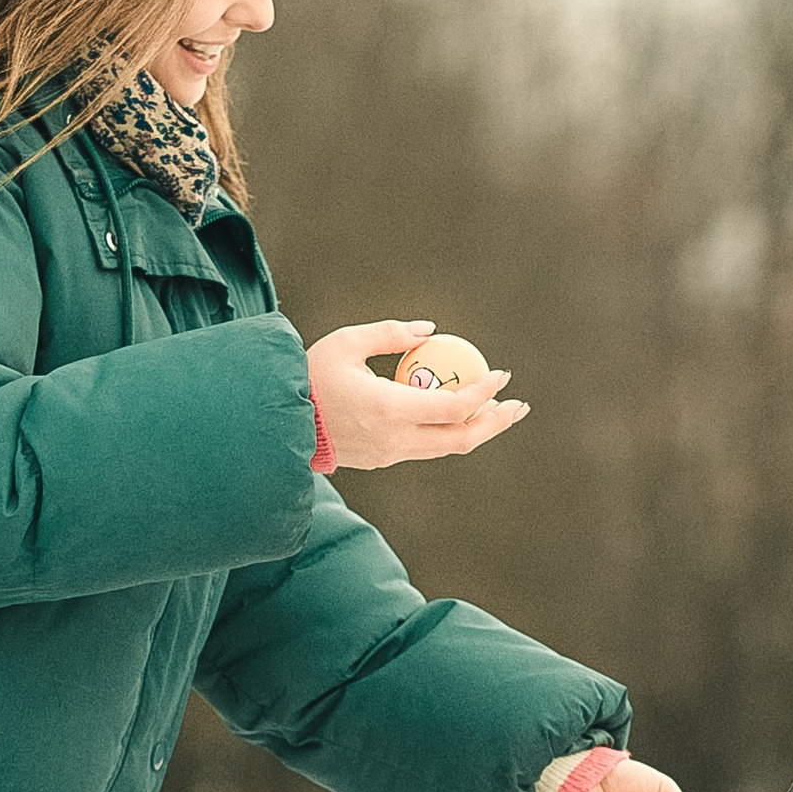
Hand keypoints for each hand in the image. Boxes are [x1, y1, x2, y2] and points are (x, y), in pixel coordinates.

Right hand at [307, 320, 529, 470]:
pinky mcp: (381, 460)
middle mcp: (397, 439)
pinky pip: (425, 447)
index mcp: (392, 410)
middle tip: (517, 404)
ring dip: (475, 429)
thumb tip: (430, 331)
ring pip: (446, 447)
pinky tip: (454, 414)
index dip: (485, 391)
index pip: (456, 406)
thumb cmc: (308, 376)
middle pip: (462, 438)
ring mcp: (390, 455)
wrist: (275, 423)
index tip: (502, 374)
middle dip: (496, 421)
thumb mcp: (347, 342)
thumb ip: (391, 333)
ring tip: (495, 411)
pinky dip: (447, 432)